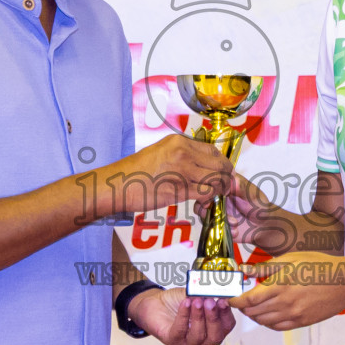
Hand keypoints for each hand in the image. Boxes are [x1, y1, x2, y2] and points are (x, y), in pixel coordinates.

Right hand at [106, 135, 233, 214]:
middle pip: (219, 164)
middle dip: (226, 177)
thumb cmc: (135, 172)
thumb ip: (180, 155)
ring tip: (214, 196)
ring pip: (216, 179)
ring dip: (219, 189)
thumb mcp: (160, 152)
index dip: (222, 162)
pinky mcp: (180, 189)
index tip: (223, 172)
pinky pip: (206, 193)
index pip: (212, 150)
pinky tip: (203, 202)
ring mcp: (182, 171)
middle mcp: (183, 153)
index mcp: (179, 142)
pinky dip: (209, 199)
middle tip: (224, 186)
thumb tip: (199, 163)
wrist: (119, 185)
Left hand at [128, 286, 236, 344]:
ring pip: (198, 335)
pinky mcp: (172, 341)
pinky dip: (184, 315)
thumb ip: (206, 294)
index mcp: (213, 331)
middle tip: (210, 302)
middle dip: (214, 318)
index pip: (227, 327)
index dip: (226, 314)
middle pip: (216, 336)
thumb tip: (216, 290)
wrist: (155, 304)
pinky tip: (185, 303)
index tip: (223, 300)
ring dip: (198, 316)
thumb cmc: (177, 302)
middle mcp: (203, 343)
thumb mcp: (196, 295)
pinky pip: (180, 330)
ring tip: (196, 301)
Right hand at [196, 173, 298, 253]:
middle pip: (201, 198)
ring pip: (202, 213)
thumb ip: (242, 188)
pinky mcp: (215, 223)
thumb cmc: (260, 207)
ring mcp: (215, 210)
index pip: (209, 183)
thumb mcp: (253, 196)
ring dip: (217, 220)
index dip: (209, 190)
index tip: (218, 198)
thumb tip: (233, 178)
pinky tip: (235, 231)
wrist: (264, 226)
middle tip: (224, 214)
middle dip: (211, 208)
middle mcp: (217, 196)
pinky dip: (221, 230)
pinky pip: (210, 226)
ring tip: (235, 223)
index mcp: (225, 185)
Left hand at [229, 252, 344, 330]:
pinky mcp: (301, 322)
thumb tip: (242, 269)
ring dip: (254, 315)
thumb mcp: (290, 259)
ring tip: (253, 305)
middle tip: (240, 298)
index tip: (228, 297)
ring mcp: (293, 316)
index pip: (247, 300)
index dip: (234, 301)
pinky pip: (276, 327)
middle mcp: (284, 304)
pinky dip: (267, 322)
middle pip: (252, 312)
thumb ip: (264, 267)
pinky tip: (268, 313)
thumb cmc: (319, 265)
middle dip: (242, 306)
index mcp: (279, 286)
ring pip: (263, 321)